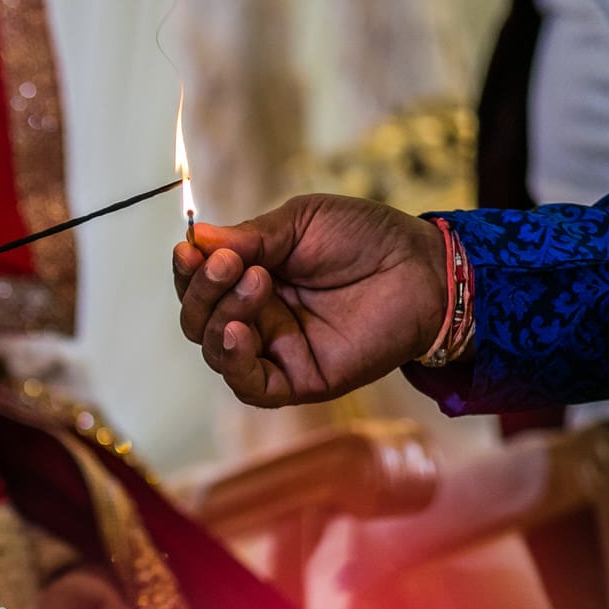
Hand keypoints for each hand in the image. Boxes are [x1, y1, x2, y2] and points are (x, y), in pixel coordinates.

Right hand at [171, 194, 446, 407]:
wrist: (421, 268)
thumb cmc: (367, 239)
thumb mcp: (300, 224)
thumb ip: (249, 238)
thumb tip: (195, 239)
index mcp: (251, 280)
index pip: (200, 285)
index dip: (188, 271)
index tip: (188, 249)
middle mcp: (257, 319)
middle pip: (199, 319)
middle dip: (204, 290)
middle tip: (230, 264)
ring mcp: (275, 351)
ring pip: (216, 351)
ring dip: (220, 316)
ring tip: (254, 283)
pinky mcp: (297, 380)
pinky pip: (248, 384)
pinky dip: (232, 361)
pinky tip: (237, 332)